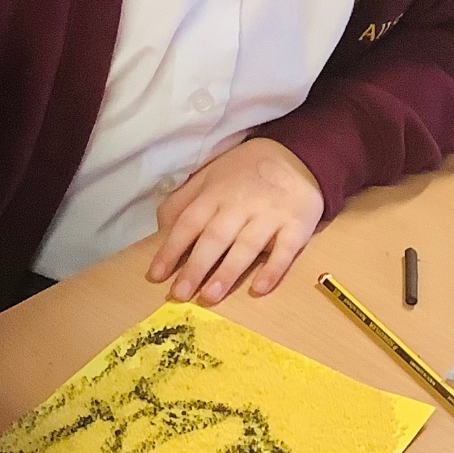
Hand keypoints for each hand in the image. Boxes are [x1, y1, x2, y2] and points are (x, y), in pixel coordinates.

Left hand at [147, 138, 324, 303]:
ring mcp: (270, 215)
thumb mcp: (209, 176)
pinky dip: (273, 269)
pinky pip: (286, 250)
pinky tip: (259, 288)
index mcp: (215, 194)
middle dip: (195, 267)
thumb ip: (185, 201)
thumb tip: (160, 228)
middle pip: (214, 238)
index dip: (171, 249)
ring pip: (246, 246)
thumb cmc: (244, 172)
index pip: (188, 224)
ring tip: (210, 296)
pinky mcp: (297, 225)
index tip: (156, 275)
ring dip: (227, 272)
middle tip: (179, 294)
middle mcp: (240, 205)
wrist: (298, 156)